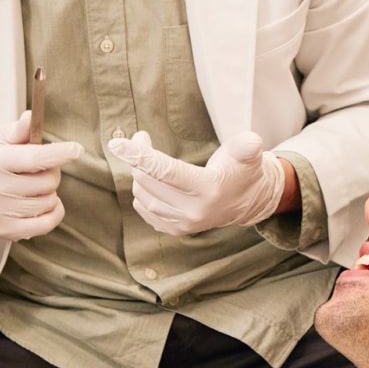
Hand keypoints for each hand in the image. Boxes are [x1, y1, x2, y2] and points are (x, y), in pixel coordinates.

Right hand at [0, 111, 82, 240]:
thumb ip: (19, 130)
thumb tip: (32, 117)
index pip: (32, 158)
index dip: (58, 154)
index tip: (77, 150)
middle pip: (47, 182)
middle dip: (52, 174)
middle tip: (39, 171)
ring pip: (48, 202)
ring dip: (49, 193)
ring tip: (33, 188)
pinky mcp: (4, 231)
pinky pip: (46, 224)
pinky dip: (53, 212)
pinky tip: (43, 204)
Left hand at [108, 131, 284, 235]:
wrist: (250, 201)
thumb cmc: (244, 171)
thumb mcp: (249, 155)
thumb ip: (247, 147)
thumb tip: (251, 141)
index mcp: (208, 190)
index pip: (166, 171)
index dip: (140, 155)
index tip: (116, 143)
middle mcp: (194, 211)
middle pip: (150, 181)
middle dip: (139, 157)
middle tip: (142, 138)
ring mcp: (184, 223)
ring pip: (144, 196)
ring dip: (139, 174)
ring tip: (147, 157)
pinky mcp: (177, 230)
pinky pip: (145, 210)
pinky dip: (142, 192)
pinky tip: (150, 180)